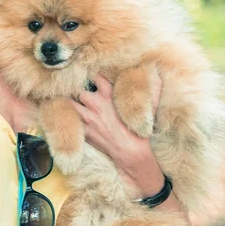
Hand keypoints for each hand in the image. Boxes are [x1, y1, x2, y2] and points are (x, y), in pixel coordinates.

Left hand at [70, 73, 164, 194]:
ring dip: (71, 104)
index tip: (94, 81)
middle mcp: (96, 104)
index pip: (96, 77)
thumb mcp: (150, 106)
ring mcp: (88, 118)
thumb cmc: (141, 130)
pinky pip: (69, 120)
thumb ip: (152, 88)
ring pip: (70, 103)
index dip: (94, 78)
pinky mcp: (83, 131)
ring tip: (72, 106)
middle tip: (82, 96)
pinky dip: (67, 119)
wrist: (131, 153)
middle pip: (80, 90)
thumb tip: (157, 73)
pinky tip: (67, 119)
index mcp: (109, 95)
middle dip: (81, 93)